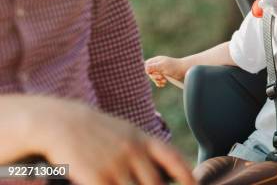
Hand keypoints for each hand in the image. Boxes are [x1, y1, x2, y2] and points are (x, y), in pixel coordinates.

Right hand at [37, 98, 194, 184]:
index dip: (188, 176)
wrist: (62, 124)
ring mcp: (115, 165)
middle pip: (157, 184)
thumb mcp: (127, 133)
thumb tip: (168, 171)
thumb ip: (147, 151)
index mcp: (143, 140)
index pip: (174, 159)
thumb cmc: (98, 132)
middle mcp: (133, 152)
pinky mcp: (97, 178)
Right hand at [145, 56, 186, 87]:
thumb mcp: (163, 66)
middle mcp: (157, 65)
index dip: (148, 71)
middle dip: (155, 77)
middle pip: (149, 73)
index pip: (146, 65)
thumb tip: (145, 68)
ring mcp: (160, 71)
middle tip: (161, 77)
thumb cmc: (174, 66)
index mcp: (156, 61)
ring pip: (153, 78)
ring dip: (158, 81)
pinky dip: (160, 83)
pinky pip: (158, 81)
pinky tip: (164, 84)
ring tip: (164, 81)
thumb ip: (154, 67)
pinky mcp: (163, 76)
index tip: (152, 73)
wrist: (184, 70)